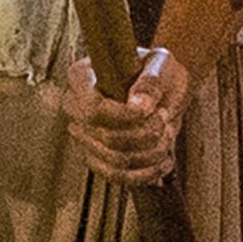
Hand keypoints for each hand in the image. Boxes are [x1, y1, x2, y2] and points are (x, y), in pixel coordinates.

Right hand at [56, 42, 189, 185]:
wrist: (164, 92)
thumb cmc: (159, 71)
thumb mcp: (161, 64)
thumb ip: (150, 82)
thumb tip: (138, 106)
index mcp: (82, 76)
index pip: (90, 107)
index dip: (122, 116)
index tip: (150, 111)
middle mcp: (75, 108)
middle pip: (105, 136)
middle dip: (144, 134)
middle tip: (164, 118)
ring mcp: (84, 136)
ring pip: (115, 159)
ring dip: (151, 152)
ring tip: (167, 134)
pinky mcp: (97, 158)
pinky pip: (117, 176)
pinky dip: (146, 173)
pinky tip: (164, 160)